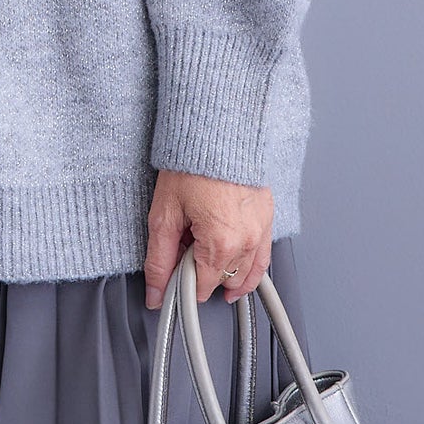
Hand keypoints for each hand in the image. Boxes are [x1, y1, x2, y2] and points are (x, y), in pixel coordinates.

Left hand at [143, 168, 274, 307]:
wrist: (216, 131)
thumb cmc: (190, 165)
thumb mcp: (164, 214)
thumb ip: (159, 260)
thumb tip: (156, 292)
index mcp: (221, 243)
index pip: (201, 288)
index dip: (182, 283)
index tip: (172, 271)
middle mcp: (247, 241)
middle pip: (223, 282)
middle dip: (202, 273)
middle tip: (186, 249)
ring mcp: (262, 231)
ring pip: (245, 275)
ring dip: (225, 274)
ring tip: (205, 257)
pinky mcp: (268, 218)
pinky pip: (263, 259)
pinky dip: (249, 268)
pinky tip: (236, 272)